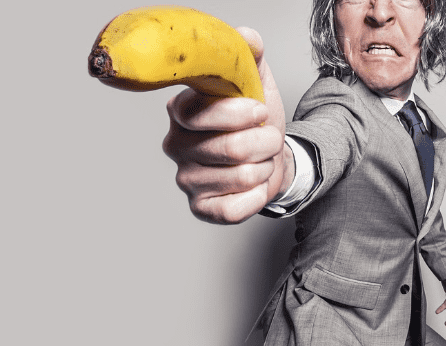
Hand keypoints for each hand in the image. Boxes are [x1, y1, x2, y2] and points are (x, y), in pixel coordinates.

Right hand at [162, 27, 287, 223]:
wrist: (270, 158)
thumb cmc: (256, 120)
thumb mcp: (256, 80)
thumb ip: (248, 54)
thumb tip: (245, 37)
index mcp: (181, 109)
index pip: (202, 113)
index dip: (241, 113)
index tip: (260, 111)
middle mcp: (175, 145)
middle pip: (232, 148)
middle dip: (265, 143)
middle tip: (266, 139)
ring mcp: (185, 179)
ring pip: (242, 176)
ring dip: (264, 167)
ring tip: (258, 159)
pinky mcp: (199, 208)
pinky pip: (235, 209)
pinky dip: (256, 196)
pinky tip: (252, 185)